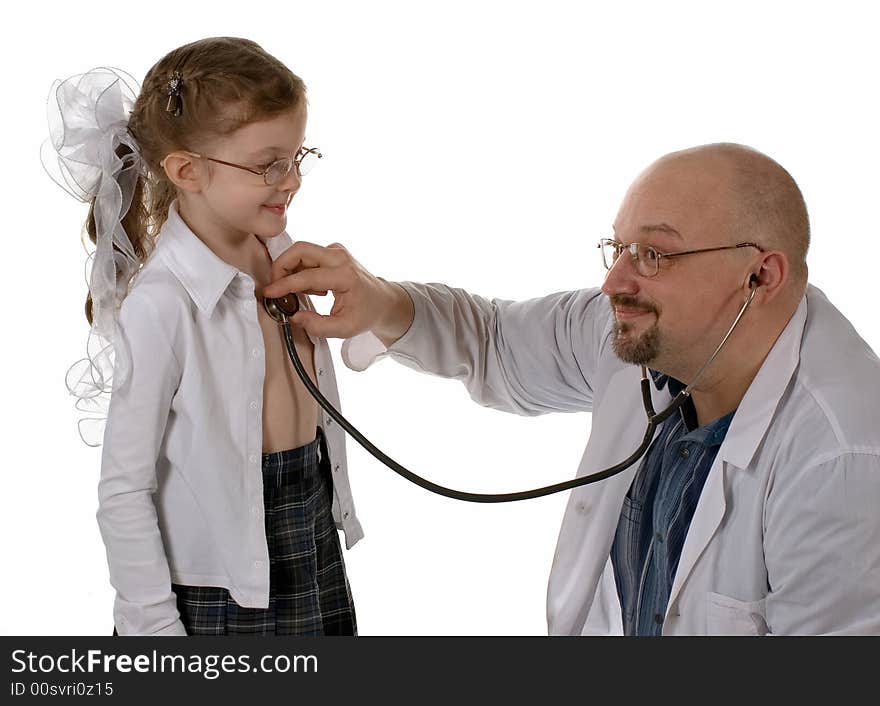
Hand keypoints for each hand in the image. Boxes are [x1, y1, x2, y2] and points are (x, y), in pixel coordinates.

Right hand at [261, 241, 413, 344]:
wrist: (382, 301)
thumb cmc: (366, 313)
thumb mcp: (344, 328)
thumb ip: (318, 326)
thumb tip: (295, 317)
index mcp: (345, 276)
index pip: (307, 276)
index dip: (284, 284)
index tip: (269, 292)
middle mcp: (340, 258)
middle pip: (300, 249)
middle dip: (281, 265)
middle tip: (275, 285)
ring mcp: (337, 251)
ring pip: (302, 250)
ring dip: (290, 268)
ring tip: (299, 292)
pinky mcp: (332, 251)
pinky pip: (307, 255)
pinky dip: (300, 269)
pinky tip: (311, 288)